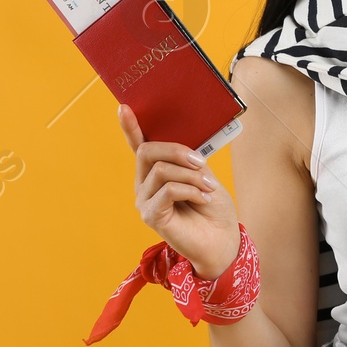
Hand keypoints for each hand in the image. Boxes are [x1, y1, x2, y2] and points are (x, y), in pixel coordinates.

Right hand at [118, 105, 241, 278]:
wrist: (222, 239)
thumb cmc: (213, 207)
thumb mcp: (201, 174)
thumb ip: (187, 160)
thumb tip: (181, 148)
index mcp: (156, 172)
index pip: (138, 146)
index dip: (130, 127)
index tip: (124, 107)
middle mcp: (144, 185)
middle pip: (147, 151)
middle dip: (176, 151)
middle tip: (199, 163)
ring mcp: (145, 201)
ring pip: (161, 170)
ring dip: (190, 175)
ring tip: (208, 188)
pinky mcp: (151, 216)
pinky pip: (168, 190)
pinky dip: (190, 190)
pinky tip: (203, 198)